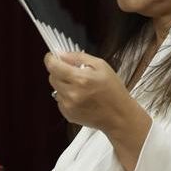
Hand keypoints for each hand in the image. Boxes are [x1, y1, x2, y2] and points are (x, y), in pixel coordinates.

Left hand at [44, 51, 150, 170]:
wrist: (119, 116)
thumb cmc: (113, 90)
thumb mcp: (101, 66)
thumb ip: (79, 57)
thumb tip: (61, 54)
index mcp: (80, 79)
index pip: (53, 66)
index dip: (50, 59)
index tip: (52, 56)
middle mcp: (72, 93)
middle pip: (52, 77)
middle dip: (59, 72)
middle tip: (72, 72)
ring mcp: (69, 106)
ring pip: (55, 89)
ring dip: (63, 85)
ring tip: (79, 87)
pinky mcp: (68, 115)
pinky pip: (60, 100)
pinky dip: (66, 96)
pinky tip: (80, 97)